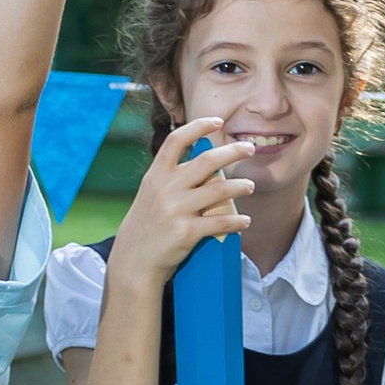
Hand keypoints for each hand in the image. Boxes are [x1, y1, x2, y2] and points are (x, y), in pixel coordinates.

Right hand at [111, 120, 253, 292]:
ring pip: (219, 190)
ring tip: (250, 186)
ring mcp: (176, 210)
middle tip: (250, 149)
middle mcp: (165, 188)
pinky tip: (245, 222)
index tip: (217, 122)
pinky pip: (220, 222)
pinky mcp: (186, 232)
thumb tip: (203, 165)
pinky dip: (237, 222)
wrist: (133, 262)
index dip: (197, 127)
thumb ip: (170, 179)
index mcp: (155, 176)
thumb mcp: (150, 195)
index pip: (176, 140)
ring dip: (240, 187)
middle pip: (207, 161)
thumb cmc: (146, 227)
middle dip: (233, 151)